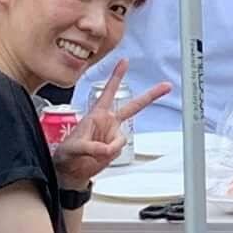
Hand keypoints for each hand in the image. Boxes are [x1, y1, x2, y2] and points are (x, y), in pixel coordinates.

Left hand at [57, 62, 167, 181]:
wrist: (70, 171)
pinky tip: (98, 156)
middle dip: (150, 96)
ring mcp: (113, 135)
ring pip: (123, 137)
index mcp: (96, 114)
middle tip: (165, 86)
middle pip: (133, 107)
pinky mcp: (115, 148)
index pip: (108, 92)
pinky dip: (109, 155)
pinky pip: (119, 150)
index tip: (125, 61)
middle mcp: (107, 122)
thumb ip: (91, 147)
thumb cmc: (66, 154)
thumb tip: (108, 149)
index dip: (117, 76)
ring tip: (93, 152)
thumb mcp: (73, 148)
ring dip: (110, 146)